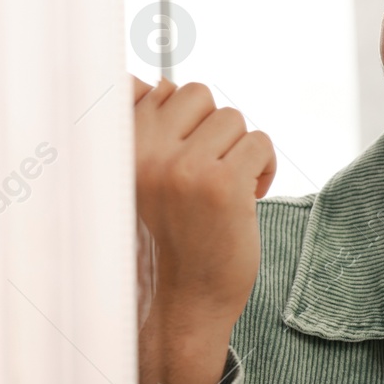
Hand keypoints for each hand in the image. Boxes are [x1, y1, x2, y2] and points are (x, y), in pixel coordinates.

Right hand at [133, 77, 275, 383]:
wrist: (181, 304)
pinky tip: (249, 197)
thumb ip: (139, 133)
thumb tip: (141, 79)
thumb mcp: (138, 182)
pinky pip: (260, 143)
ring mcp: (183, 168)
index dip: (180, 115)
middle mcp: (144, 154)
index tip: (184, 151)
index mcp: (118, 151)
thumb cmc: (165, 240)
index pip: (153, 88)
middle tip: (211, 169)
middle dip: (215, 128)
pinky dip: (264, 167)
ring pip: (233, 118)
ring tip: (228, 188)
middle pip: (197, 93)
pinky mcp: (222, 184)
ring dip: (241, 150)